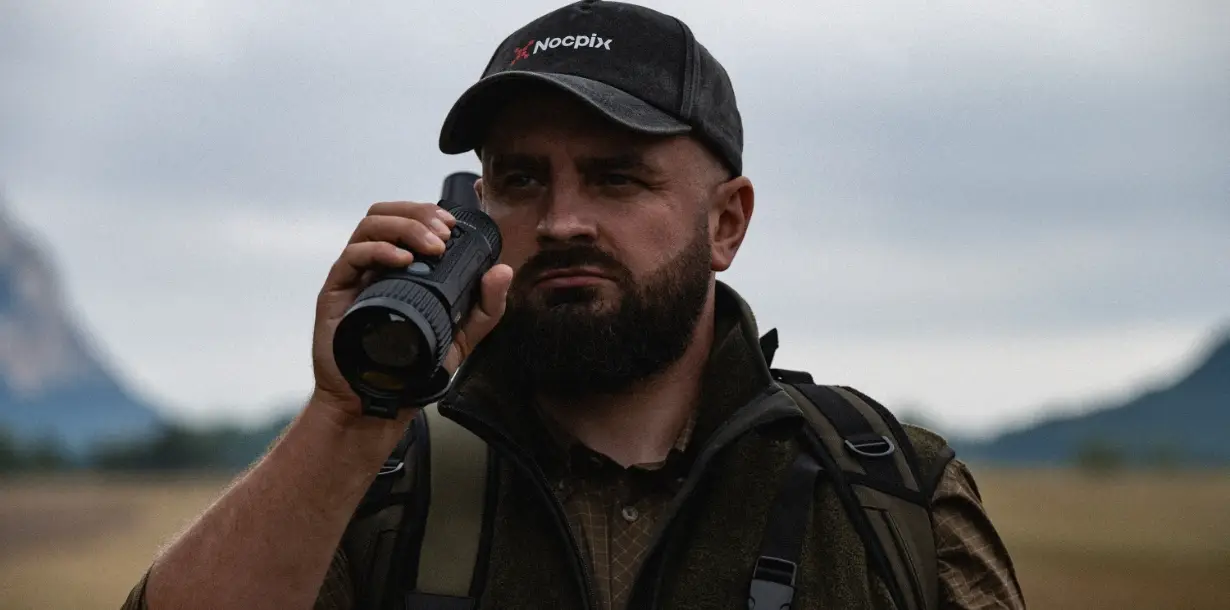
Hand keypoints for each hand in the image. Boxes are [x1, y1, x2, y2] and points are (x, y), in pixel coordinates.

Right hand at [310, 201, 512, 420]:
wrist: (380, 402)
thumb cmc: (414, 368)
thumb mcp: (462, 336)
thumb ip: (486, 306)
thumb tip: (503, 270)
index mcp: (402, 267)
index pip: (409, 220)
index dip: (429, 212)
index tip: (452, 226)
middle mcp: (376, 265)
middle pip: (387, 213)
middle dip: (418, 214)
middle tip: (443, 235)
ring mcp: (355, 276)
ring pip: (370, 226)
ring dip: (403, 226)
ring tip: (430, 246)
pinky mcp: (337, 292)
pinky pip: (351, 257)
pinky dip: (378, 250)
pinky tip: (402, 261)